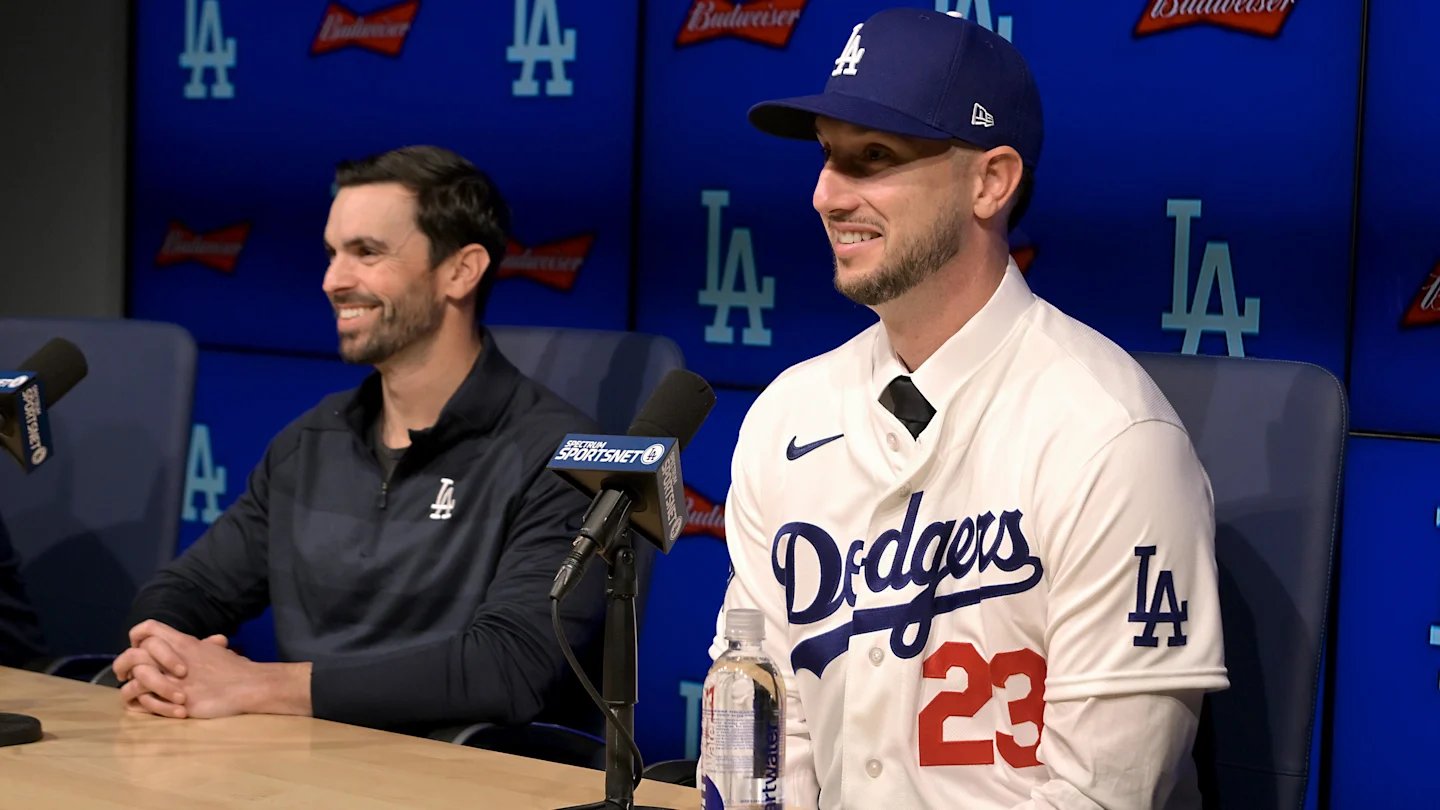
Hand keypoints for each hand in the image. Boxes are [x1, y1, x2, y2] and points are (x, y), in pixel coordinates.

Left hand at [118, 620, 311, 718]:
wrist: (249, 685)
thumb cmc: (235, 669)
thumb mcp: (215, 651)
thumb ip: (204, 645)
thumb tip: (212, 642)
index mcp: (183, 642)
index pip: (147, 628)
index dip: (136, 638)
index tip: (136, 650)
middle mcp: (173, 658)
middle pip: (133, 654)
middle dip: (122, 665)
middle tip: (123, 675)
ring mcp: (173, 680)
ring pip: (136, 679)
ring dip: (133, 688)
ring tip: (137, 696)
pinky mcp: (176, 700)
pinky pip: (146, 702)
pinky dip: (143, 706)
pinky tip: (151, 708)